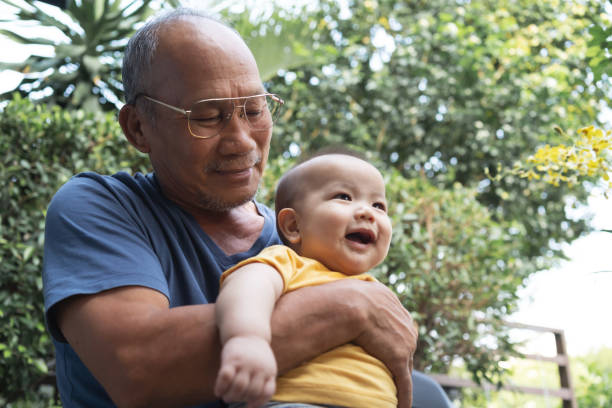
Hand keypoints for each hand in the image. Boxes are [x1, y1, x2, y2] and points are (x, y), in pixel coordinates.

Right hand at [214, 336, 276, 407]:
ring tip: (226, 397)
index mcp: (269, 370)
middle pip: (251, 392)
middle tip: (234, 398)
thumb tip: (253, 405)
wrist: (247, 331)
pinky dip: (221, 387)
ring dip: (231, 397)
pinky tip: (218, 391)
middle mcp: (258, 367)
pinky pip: (226, 377)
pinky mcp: (231, 359)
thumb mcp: (267, 365)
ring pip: (239, 387)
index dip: (258, 402)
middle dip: (242, 399)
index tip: (249, 405)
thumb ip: (264, 381)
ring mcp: (244, 363)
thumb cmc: (256, 354)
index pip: (267, 392)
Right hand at [352, 281, 417, 407]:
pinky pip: (404, 383)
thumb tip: (340, 294)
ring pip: (404, 365)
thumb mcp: (351, 287)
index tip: (383, 344)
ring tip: (393, 391)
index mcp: (392, 301)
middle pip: (404, 344)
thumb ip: (355, 294)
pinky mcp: (399, 358)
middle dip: (398, 357)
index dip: (388, 335)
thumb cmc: (341, 294)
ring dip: (400, 379)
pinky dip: (403, 397)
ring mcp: (405, 340)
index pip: (394, 322)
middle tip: (390, 370)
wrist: (349, 304)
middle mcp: (404, 320)